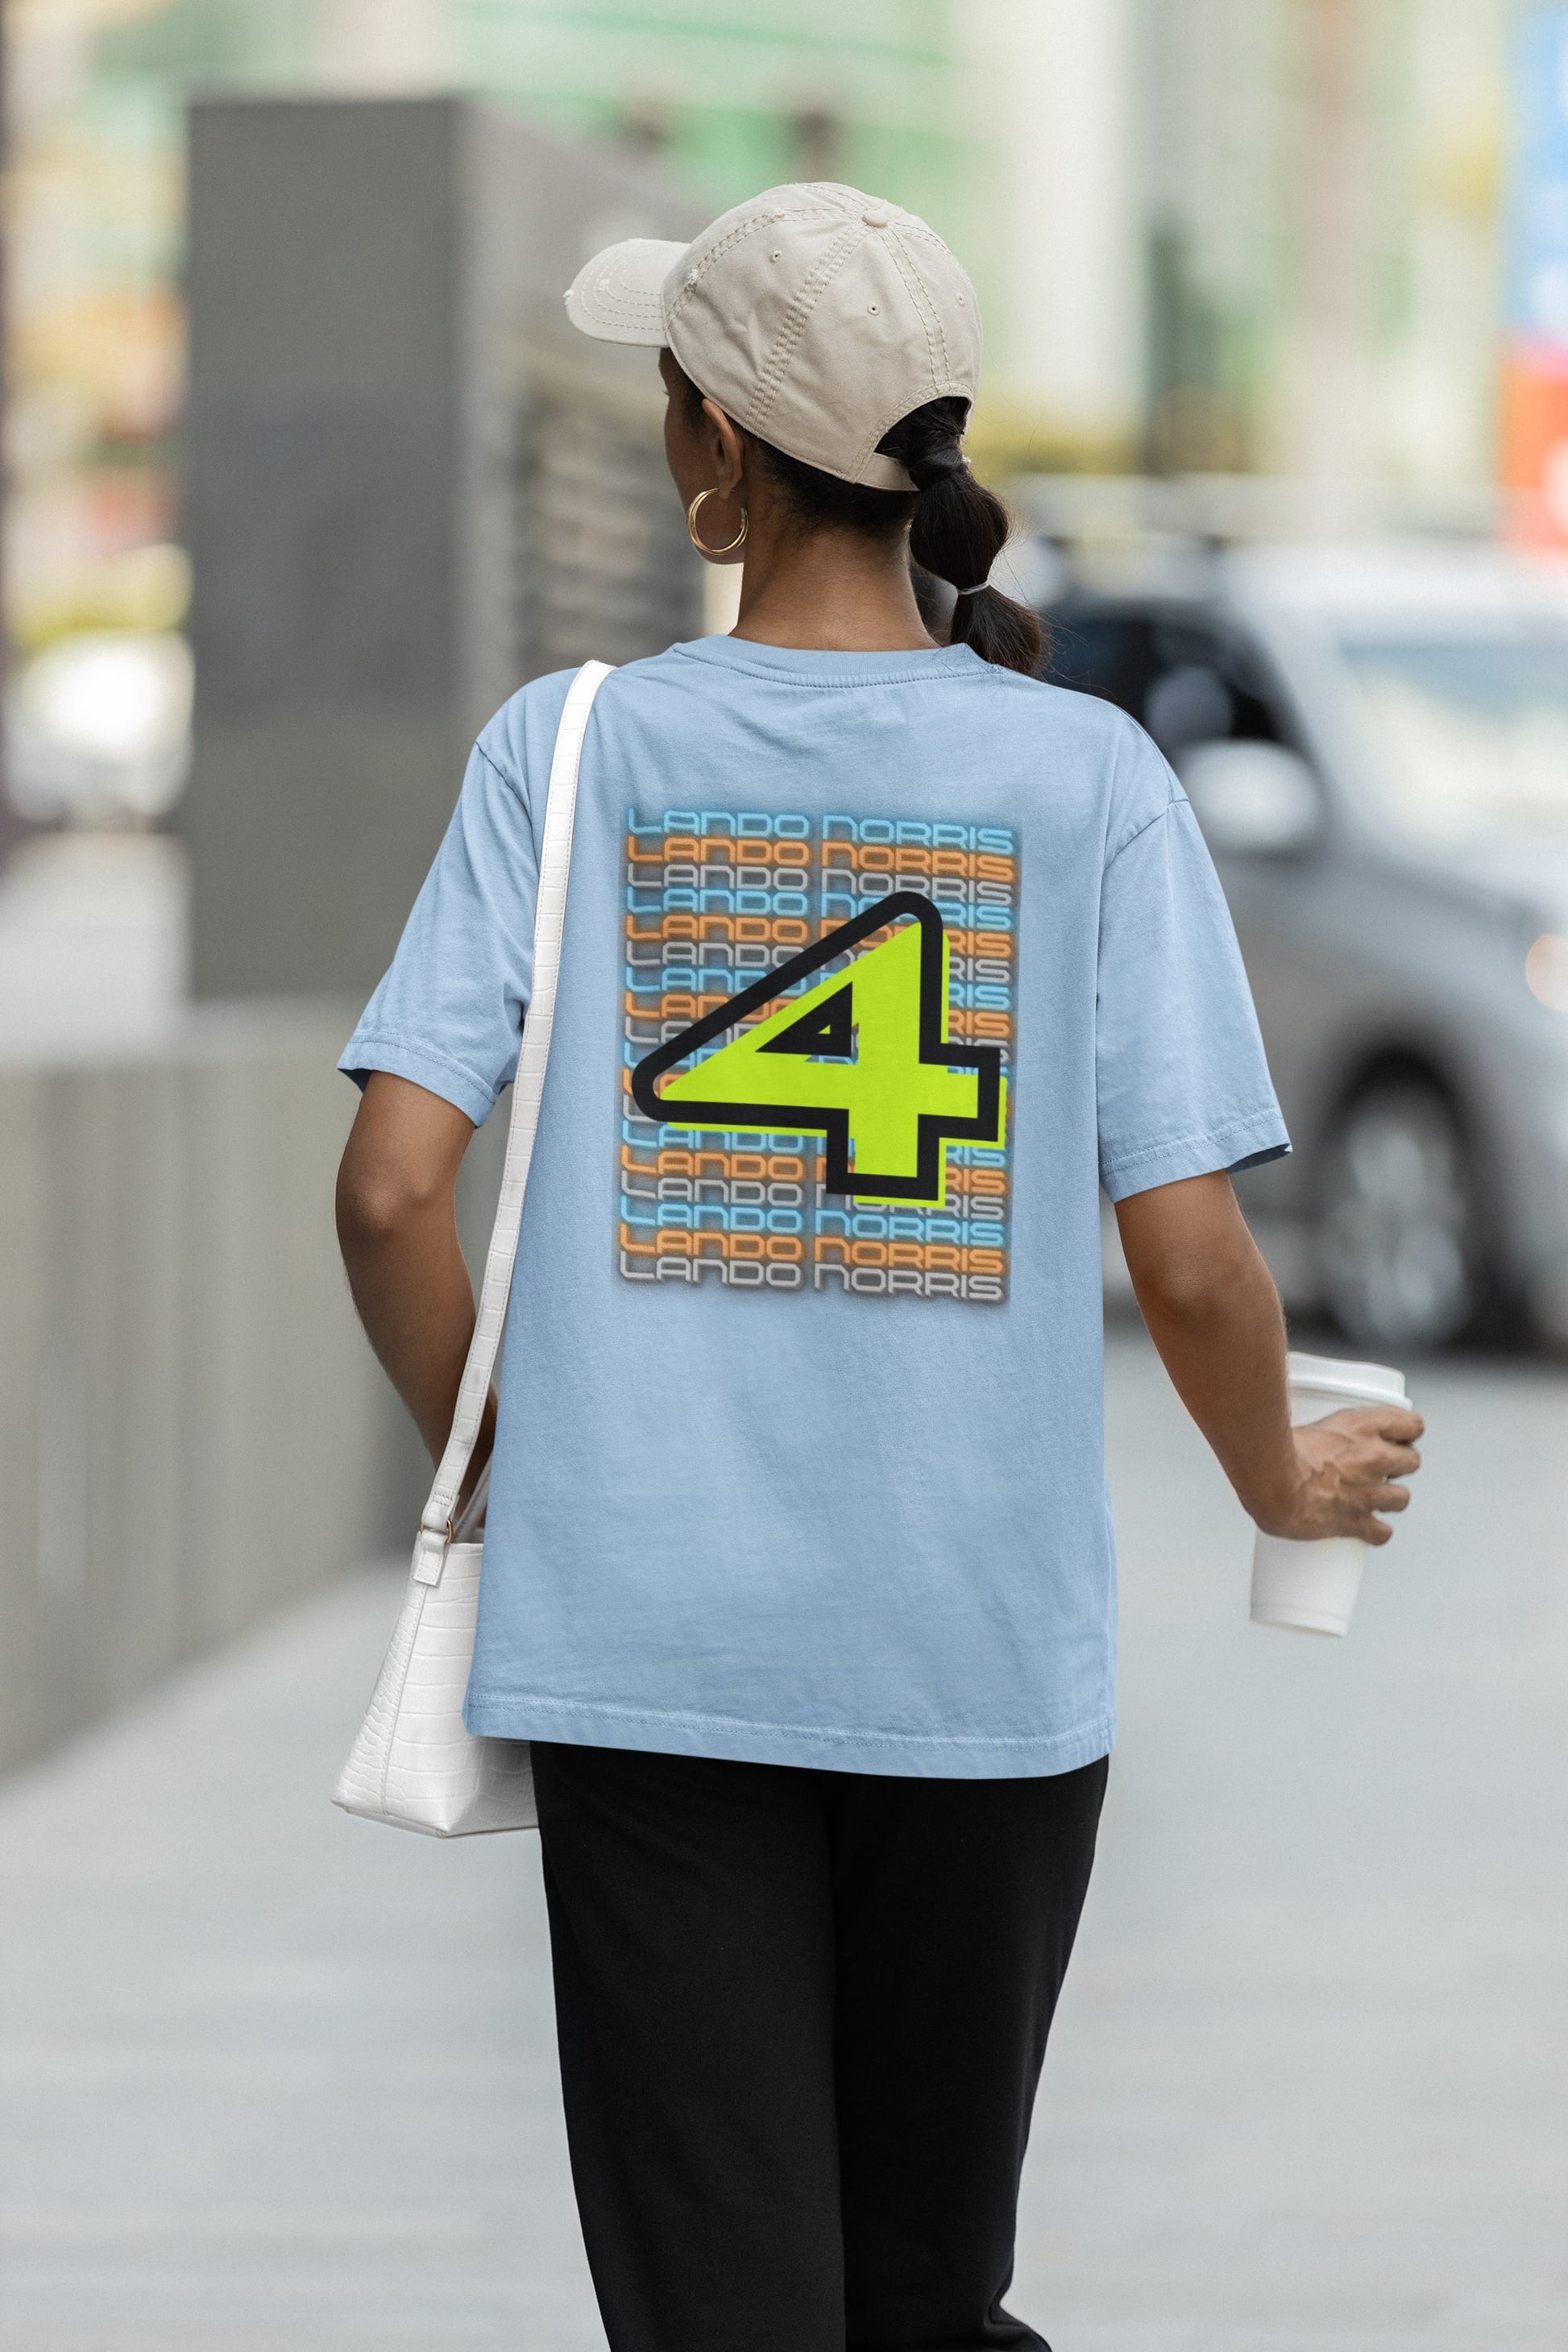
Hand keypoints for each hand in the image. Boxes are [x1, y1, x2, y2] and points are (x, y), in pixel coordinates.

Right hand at [1253, 1405, 1424, 1545]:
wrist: (1270, 1479)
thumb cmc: (1278, 1448)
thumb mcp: (1308, 1421)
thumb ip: (1323, 1426)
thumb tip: (1311, 1426)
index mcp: (1363, 1425)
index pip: (1411, 1425)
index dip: (1406, 1432)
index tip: (1398, 1436)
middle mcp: (1374, 1457)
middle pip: (1412, 1461)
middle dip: (1399, 1465)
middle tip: (1381, 1467)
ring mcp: (1369, 1492)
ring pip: (1403, 1498)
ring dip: (1390, 1498)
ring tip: (1372, 1497)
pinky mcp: (1357, 1522)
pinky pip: (1382, 1533)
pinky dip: (1375, 1532)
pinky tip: (1364, 1527)